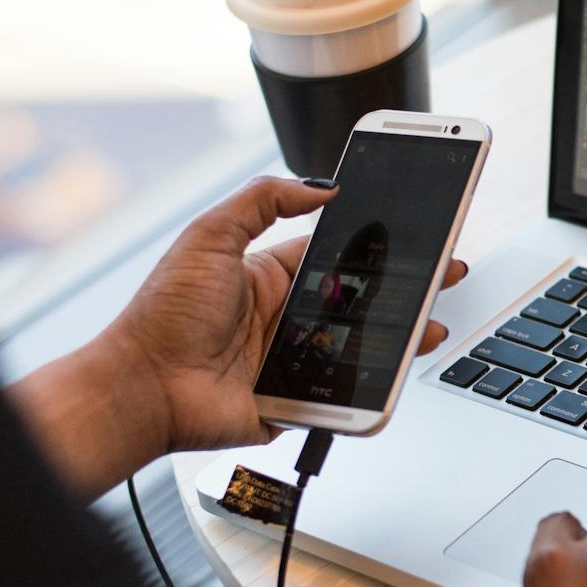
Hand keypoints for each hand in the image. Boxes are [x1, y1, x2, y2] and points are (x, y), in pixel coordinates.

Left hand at [107, 176, 466, 455]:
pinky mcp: (295, 400)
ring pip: (361, 347)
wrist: (143, 387)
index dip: (376, 246)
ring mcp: (292, 360)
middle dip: (404, 289)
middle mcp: (285, 316)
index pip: (336, 255)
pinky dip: (371, 386)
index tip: (411, 235)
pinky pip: (343, 393)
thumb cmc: (163, 315)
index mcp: (268, 275)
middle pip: (360, 301)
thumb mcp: (209, 236)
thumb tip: (319, 185)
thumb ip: (262, 200)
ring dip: (400, 336)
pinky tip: (398, 370)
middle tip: (444, 275)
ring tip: (432, 325)